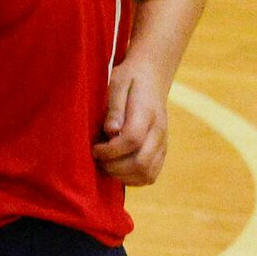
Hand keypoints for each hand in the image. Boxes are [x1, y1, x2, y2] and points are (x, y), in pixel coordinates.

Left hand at [94, 58, 168, 184]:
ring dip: (121, 175)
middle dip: (113, 166)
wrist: (152, 77)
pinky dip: (132, 178)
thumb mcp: (117, 83)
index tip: (94, 148)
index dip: (109, 150)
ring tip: (105, 163)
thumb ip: (114, 108)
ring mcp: (163, 143)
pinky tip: (116, 167)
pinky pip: (150, 175)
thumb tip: (110, 131)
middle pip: (140, 163)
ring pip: (147, 174)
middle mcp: (159, 132)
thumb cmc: (129, 79)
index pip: (132, 140)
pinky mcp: (161, 151)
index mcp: (147, 114)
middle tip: (97, 158)